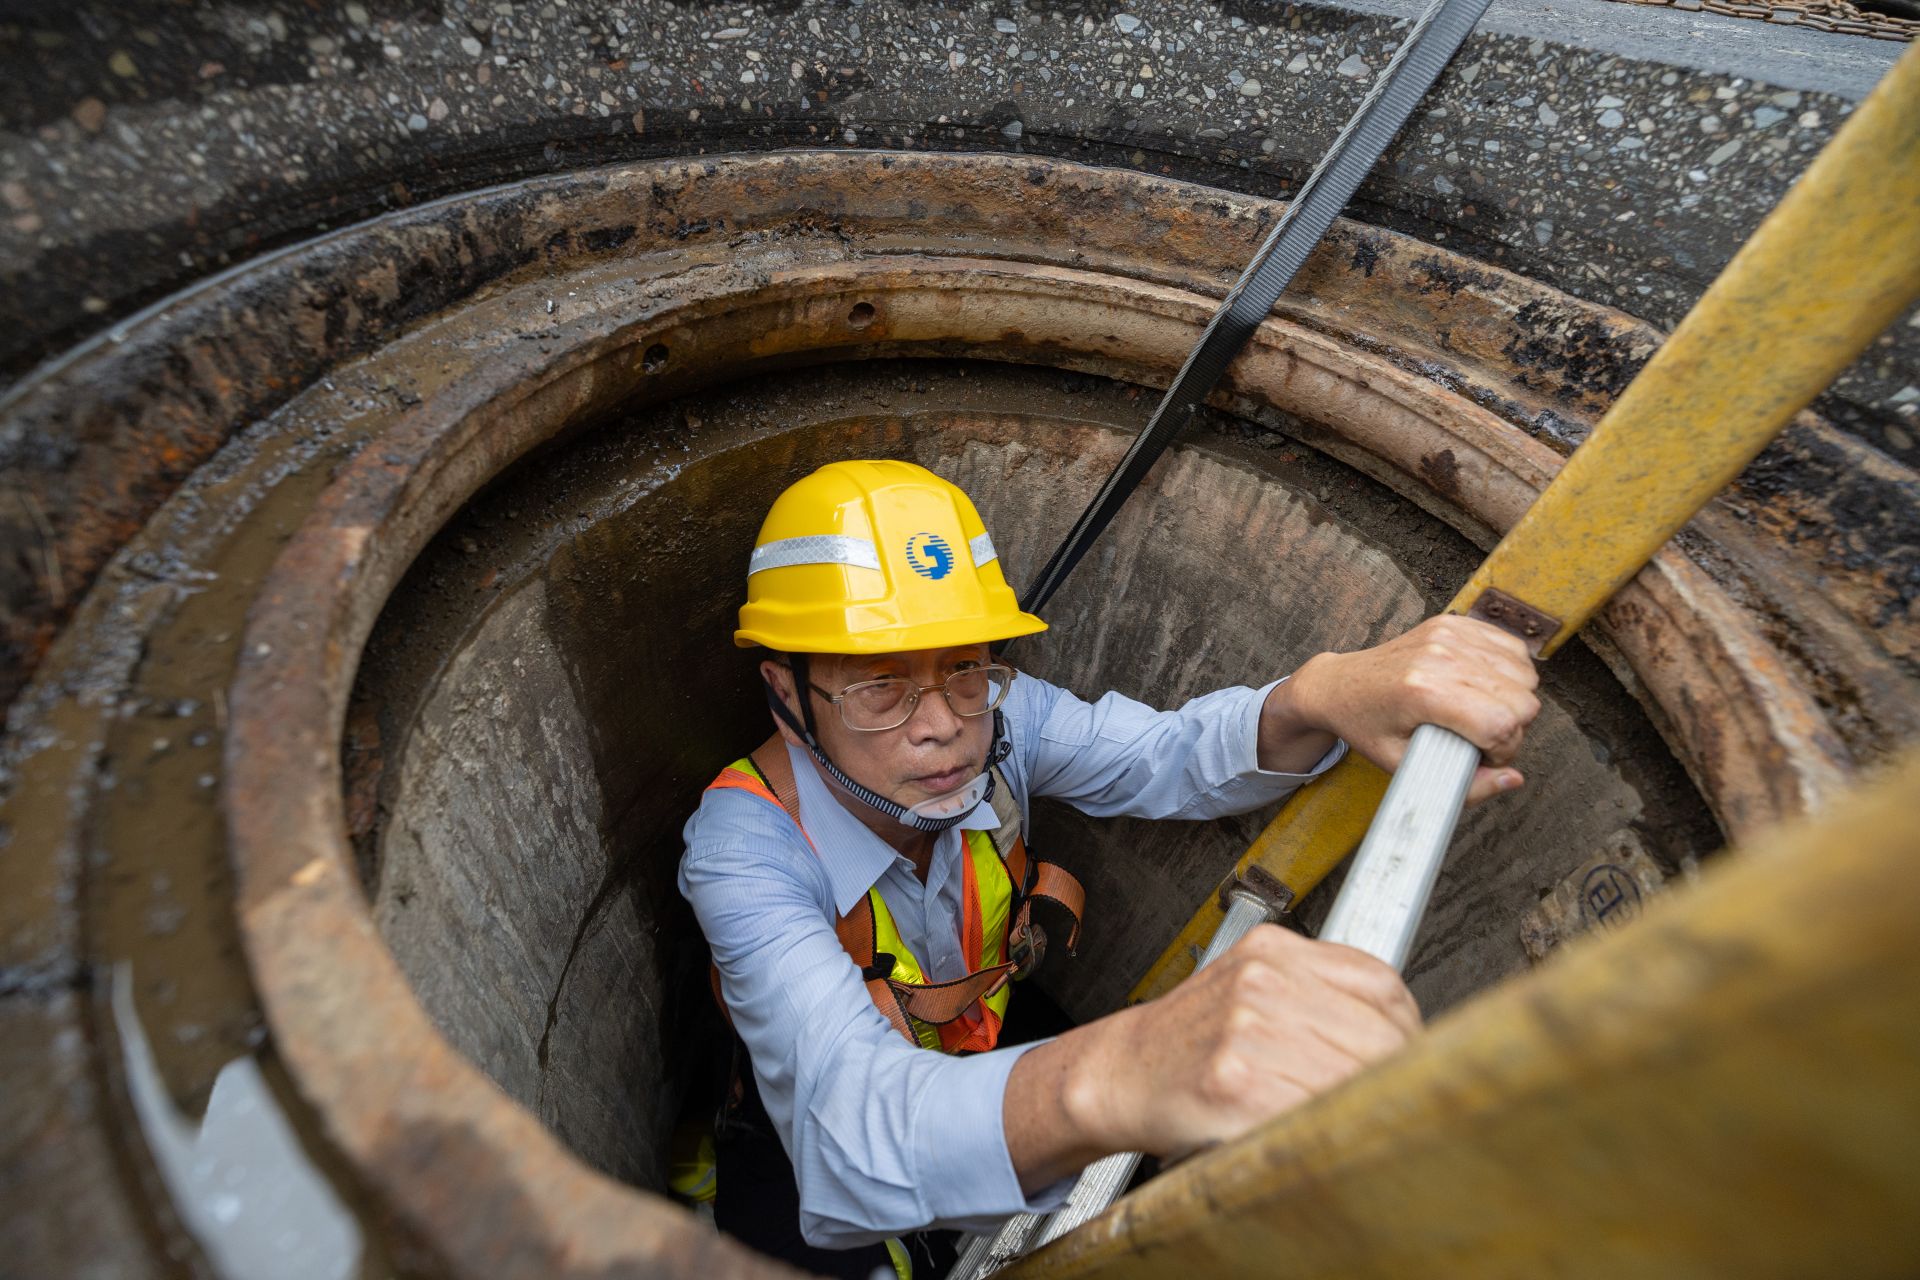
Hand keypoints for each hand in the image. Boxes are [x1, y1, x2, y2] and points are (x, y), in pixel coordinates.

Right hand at [1050, 925, 1418, 1162]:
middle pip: (1379, 1037)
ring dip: (1361, 1112)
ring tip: (1348, 1124)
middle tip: (1392, 1105)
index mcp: (1275, 950)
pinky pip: (1314, 1115)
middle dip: (1396, 1080)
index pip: (1383, 986)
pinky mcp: (1236, 1085)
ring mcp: (1248, 1031)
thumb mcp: (1255, 986)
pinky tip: (1308, 1134)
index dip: (1408, 1033)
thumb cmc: (1195, 1040)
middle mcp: (1263, 981)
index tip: (1409, 1062)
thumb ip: (1324, 993)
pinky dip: (1322, 1134)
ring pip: (1354, 1080)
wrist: (1123, 1074)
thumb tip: (1412, 1037)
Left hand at [1287, 615, 1541, 804]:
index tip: (1483, 757)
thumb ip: (1464, 786)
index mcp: (1424, 693)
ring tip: (1482, 713)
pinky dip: (1510, 671)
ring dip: (1513, 700)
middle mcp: (1439, 657)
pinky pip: (1511, 648)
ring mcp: (1447, 635)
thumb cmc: (1368, 728)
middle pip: (1522, 699)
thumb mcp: (1405, 767)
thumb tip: (1514, 779)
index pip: (1501, 724)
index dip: (1503, 751)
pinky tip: (1485, 687)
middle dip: (1512, 728)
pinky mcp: (1453, 623)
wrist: (1340, 685)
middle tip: (1482, 738)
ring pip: (1524, 672)